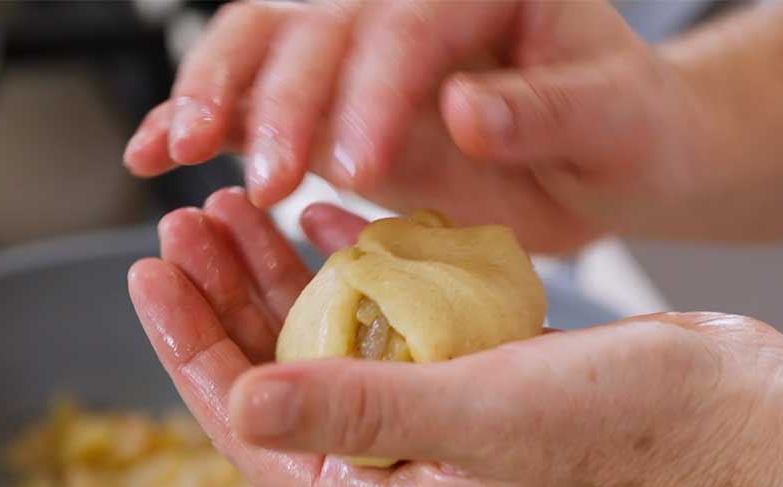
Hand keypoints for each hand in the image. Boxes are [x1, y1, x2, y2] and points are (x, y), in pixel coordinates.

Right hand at [123, 0, 703, 252]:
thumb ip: (546, 110)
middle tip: (271, 174)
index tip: (359, 159)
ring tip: (178, 149)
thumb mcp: (611, 116)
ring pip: (267, 45)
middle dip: (288, 100)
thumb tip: (465, 109)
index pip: (411, 22)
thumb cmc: (622, 125)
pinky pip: (258, 96)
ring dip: (218, 96)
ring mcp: (362, 50)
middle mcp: (408, 5)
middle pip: (321, 27)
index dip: (378, 89)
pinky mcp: (334, 100)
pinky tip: (160, 150)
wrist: (608, 152)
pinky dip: (206, 118)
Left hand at [129, 187, 782, 486]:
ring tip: (239, 214)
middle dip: (229, 304)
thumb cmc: (628, 432)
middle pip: (284, 382)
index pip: (257, 428)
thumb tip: (242, 401)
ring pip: (333, 348)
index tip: (153, 277)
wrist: (733, 416)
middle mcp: (405, 474)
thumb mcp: (478, 416)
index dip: (193, 352)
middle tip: (188, 229)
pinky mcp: (477, 383)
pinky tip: (328, 229)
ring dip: (284, 282)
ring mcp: (441, 427)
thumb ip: (355, 411)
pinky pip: (392, 327)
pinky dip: (359, 277)